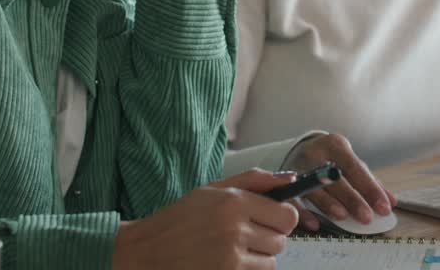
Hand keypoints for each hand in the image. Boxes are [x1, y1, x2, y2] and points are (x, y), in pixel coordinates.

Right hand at [111, 169, 299, 269]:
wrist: (148, 250)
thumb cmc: (181, 217)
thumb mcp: (214, 189)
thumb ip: (255, 180)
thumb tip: (291, 179)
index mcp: (234, 202)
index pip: (287, 215)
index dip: (283, 217)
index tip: (272, 218)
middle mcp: (235, 229)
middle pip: (281, 240)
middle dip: (269, 237)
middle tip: (248, 233)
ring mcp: (231, 258)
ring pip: (271, 261)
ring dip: (259, 256)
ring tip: (234, 248)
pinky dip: (247, 269)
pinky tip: (227, 261)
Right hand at [282, 133, 395, 231]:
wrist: (299, 151)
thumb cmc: (331, 161)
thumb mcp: (350, 163)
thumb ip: (369, 182)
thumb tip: (391, 202)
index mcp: (335, 145)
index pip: (355, 167)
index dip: (370, 188)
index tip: (384, 207)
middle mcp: (314, 153)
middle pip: (334, 178)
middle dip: (352, 199)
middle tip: (366, 217)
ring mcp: (297, 167)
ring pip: (313, 188)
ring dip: (328, 204)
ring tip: (342, 217)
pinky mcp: (284, 182)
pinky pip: (293, 200)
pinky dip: (304, 213)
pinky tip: (316, 224)